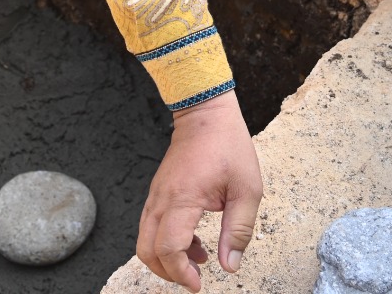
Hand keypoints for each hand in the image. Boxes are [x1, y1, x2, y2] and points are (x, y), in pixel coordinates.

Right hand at [137, 91, 261, 291]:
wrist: (205, 113)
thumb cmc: (227, 145)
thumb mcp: (247, 189)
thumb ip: (239, 229)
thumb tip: (229, 265)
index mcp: (183, 198)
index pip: (168, 248)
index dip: (181, 273)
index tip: (199, 283)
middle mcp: (161, 199)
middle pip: (147, 251)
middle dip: (168, 273)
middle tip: (195, 279)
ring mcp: (156, 195)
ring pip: (145, 240)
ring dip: (166, 259)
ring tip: (199, 260)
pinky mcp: (157, 193)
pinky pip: (151, 226)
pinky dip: (165, 243)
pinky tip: (194, 242)